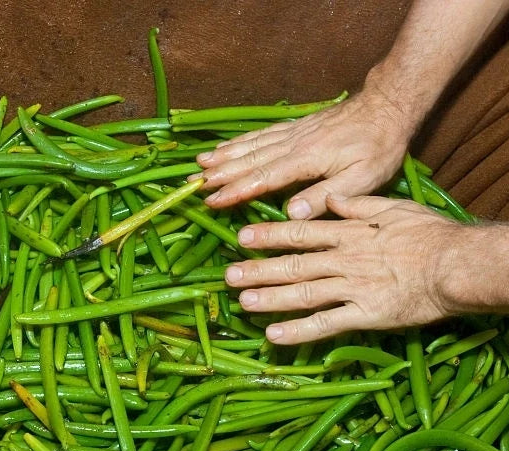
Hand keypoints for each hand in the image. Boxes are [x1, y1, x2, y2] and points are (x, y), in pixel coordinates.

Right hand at [193, 89, 412, 218]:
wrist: (387, 106)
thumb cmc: (378, 147)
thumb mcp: (362, 179)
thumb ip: (325, 196)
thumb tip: (290, 214)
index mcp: (306, 160)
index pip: (263, 178)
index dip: (236, 190)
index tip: (212, 201)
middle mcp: (293, 144)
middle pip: (249, 160)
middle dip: (220, 173)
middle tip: (193, 185)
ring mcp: (292, 133)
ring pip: (251, 145)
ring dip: (224, 156)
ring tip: (199, 165)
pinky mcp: (294, 127)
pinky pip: (260, 134)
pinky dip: (239, 141)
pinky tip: (225, 146)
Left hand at [225, 194, 481, 343]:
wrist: (458, 266)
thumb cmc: (430, 235)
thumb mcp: (393, 207)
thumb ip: (357, 203)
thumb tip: (328, 196)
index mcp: (349, 234)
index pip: (301, 233)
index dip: (269, 236)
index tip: (242, 238)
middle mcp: (344, 260)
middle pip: (294, 265)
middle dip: (259, 269)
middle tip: (228, 275)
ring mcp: (353, 288)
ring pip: (304, 293)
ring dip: (270, 298)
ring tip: (242, 302)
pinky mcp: (365, 315)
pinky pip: (327, 324)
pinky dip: (299, 331)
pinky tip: (274, 336)